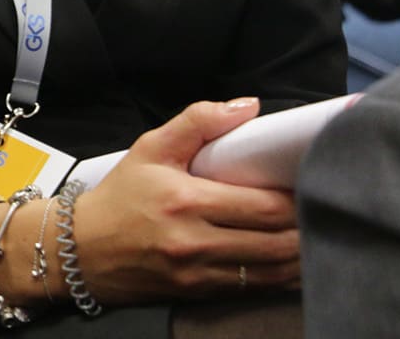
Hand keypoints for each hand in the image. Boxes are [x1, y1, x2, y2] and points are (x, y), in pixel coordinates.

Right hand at [69, 98, 300, 304]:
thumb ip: (198, 121)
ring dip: (301, 255)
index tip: (306, 183)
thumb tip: (248, 107)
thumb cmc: (121, 195)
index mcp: (185, 201)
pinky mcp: (200, 293)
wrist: (80, 250)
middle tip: (319, 208)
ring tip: (312, 234)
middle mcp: (195, 241)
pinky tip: (292, 261)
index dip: (295, 198)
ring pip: (274, 271)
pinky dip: (283, 276)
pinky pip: (256, 288)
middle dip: (306, 226)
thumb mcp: (150, 148)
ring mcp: (199, 273)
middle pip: (277, 241)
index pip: (263, 205)